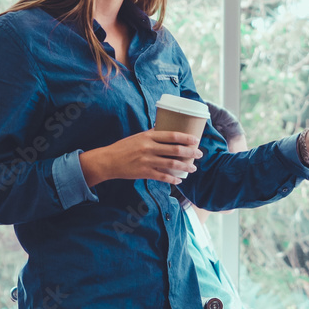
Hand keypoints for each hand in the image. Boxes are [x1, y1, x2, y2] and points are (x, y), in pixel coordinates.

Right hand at [79, 129, 202, 185]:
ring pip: (171, 164)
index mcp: (148, 136)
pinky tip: (179, 180)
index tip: (196, 140)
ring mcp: (147, 161)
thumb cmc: (124, 147)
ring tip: (193, 168)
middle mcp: (149, 148)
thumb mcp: (138, 136)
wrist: (108, 160)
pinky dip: (172, 179)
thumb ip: (152, 134)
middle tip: (199, 154)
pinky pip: (162, 176)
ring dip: (185, 167)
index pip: (172, 135)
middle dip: (190, 152)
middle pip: (175, 150)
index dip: (186, 138)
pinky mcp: (144, 172)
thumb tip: (165, 128)